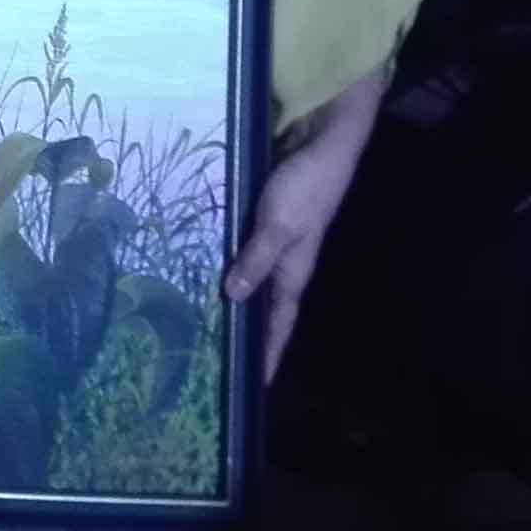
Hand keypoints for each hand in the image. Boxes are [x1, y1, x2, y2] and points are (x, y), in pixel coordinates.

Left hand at [223, 68, 383, 383]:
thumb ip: (256, 260)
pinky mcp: (270, 220)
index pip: (279, 323)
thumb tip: (233, 299)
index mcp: (293, 271)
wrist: (324, 146)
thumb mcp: (279, 226)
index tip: (256, 384)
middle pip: (267, 307)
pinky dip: (233, 266)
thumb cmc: (305, 189)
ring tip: (206, 320)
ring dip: (237, 300)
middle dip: (250, 334)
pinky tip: (209, 267)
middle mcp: (287, 262)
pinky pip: (247, 252)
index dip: (269, 352)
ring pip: (255, 281)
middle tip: (222, 358)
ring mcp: (279, 241)